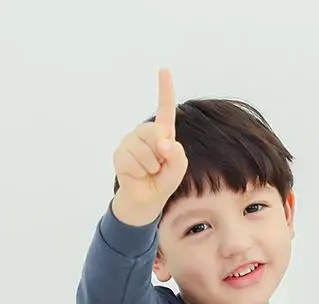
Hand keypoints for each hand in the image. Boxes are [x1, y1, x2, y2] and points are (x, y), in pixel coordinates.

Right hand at [111, 68, 187, 226]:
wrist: (146, 200)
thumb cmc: (163, 181)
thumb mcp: (178, 169)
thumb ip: (177, 155)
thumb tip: (164, 142)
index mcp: (162, 134)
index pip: (164, 110)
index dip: (165, 90)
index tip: (164, 70)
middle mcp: (144, 134)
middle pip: (155, 131)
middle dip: (161, 152)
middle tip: (160, 166)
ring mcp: (130, 142)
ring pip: (145, 150)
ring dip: (152, 166)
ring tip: (149, 171)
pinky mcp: (120, 154)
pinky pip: (134, 161)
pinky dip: (141, 171)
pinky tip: (139, 174)